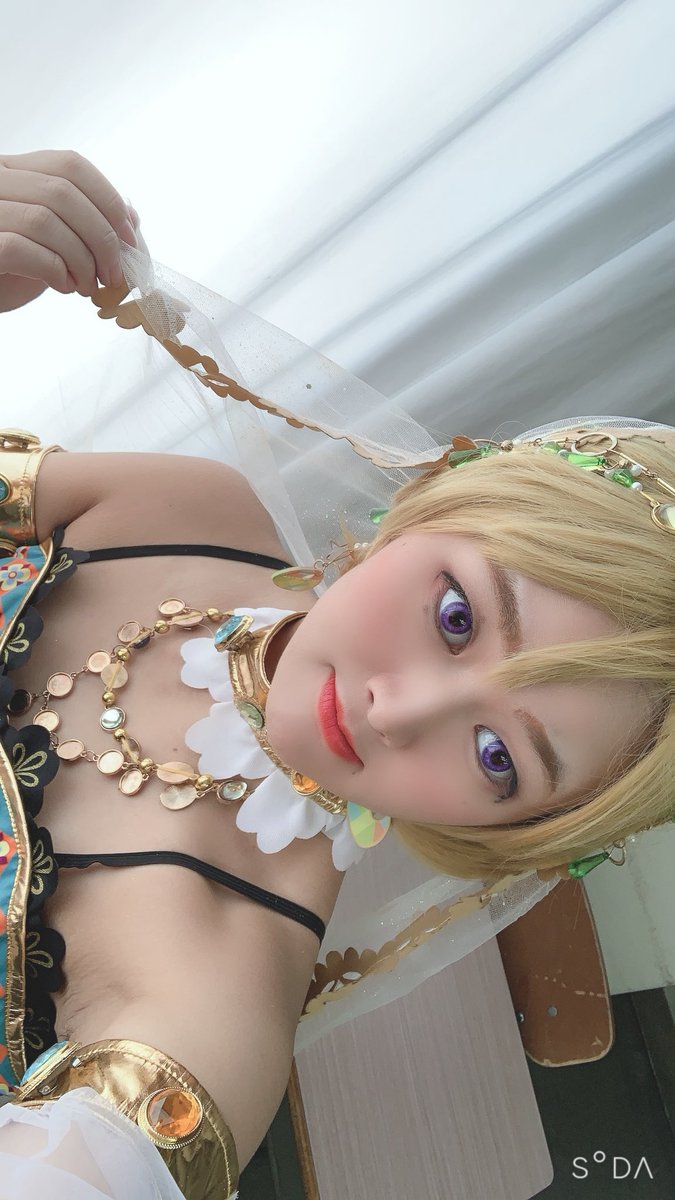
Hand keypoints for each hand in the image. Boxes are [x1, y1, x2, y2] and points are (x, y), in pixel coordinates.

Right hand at [0, 149, 137, 312]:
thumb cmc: (13, 266)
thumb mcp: (53, 238)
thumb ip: (84, 222)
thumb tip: (130, 218)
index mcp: (15, 170)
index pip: (70, 165)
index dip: (108, 199)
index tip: (129, 238)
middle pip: (63, 192)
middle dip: (101, 238)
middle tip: (113, 273)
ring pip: (44, 220)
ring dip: (81, 260)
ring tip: (88, 285)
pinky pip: (21, 249)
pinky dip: (53, 271)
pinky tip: (63, 286)